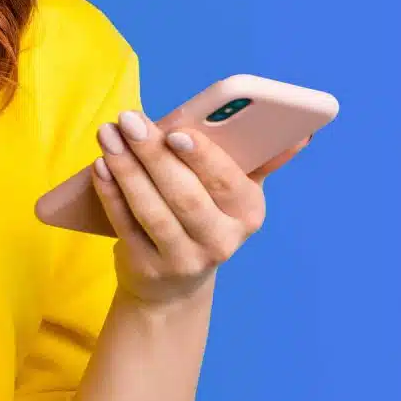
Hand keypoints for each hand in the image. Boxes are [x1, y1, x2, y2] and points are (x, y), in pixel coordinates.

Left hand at [91, 109, 311, 308]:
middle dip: (153, 153)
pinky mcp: (147, 268)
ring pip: (152, 210)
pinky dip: (111, 193)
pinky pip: (125, 225)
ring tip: (108, 135)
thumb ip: (259, 159)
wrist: (174, 282)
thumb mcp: (234, 192)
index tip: (177, 131)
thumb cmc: (204, 214)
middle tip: (129, 119)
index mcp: (249, 212)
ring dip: (126, 168)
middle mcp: (221, 240)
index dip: (203, 157)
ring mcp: (183, 259)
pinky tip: (101, 165)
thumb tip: (300, 133)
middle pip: (185, 194)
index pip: (228, 182)